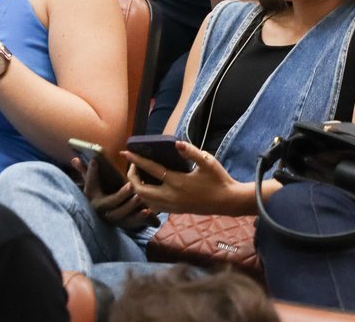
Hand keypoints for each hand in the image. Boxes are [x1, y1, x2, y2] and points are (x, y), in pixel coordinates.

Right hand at [73, 157, 156, 228]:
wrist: (105, 216)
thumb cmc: (99, 195)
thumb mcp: (92, 184)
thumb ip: (86, 172)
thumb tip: (75, 159)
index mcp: (92, 197)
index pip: (90, 184)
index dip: (90, 173)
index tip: (95, 161)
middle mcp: (101, 209)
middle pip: (109, 203)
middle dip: (120, 195)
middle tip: (131, 185)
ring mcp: (112, 218)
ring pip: (120, 215)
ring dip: (130, 206)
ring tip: (139, 197)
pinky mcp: (123, 224)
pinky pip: (131, 223)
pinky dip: (139, 218)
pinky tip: (148, 211)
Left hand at [123, 141, 237, 214]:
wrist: (228, 202)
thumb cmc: (219, 180)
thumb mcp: (208, 162)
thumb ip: (191, 152)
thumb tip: (177, 143)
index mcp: (178, 182)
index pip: (151, 169)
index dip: (137, 160)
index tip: (126, 152)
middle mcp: (172, 196)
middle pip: (141, 190)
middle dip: (132, 177)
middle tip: (134, 165)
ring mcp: (173, 206)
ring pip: (145, 200)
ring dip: (138, 188)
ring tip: (139, 176)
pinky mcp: (176, 211)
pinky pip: (154, 206)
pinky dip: (146, 197)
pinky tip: (149, 189)